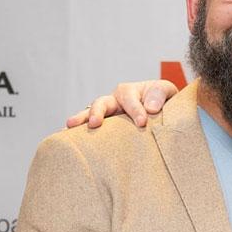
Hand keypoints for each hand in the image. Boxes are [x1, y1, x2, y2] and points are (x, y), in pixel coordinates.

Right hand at [64, 80, 178, 128]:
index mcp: (128, 91)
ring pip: (90, 115)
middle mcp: (113, 101)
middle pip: (102, 104)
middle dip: (97, 112)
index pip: (130, 101)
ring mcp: (106, 115)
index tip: (142, 123)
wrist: (161, 109)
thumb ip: (159, 95)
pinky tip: (67, 140)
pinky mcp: (104, 128)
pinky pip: (90, 130)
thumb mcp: (165, 90)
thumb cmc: (161, 99)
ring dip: (81, 121)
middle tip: (95, 124)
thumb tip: (151, 108)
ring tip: (69, 127)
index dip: (135, 111)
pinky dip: (78, 134)